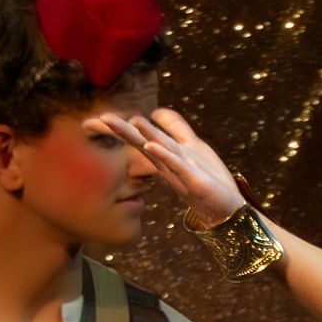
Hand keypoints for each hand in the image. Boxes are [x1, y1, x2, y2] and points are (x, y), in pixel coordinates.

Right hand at [84, 108, 246, 227]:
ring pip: (158, 150)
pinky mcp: (194, 180)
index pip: (137, 137)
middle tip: (97, 120)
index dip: (118, 128)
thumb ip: (176, 128)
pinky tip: (151, 146)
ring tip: (128, 122)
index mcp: (164, 154)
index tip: (93, 121)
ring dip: (143, 136)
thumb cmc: (208, 178)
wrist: (228, 210)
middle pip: (140, 143)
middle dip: (121, 131)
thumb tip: (157, 111)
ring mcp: (179, 172)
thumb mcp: (191, 146)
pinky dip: (164, 155)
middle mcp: (167, 163)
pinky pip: (177, 166)